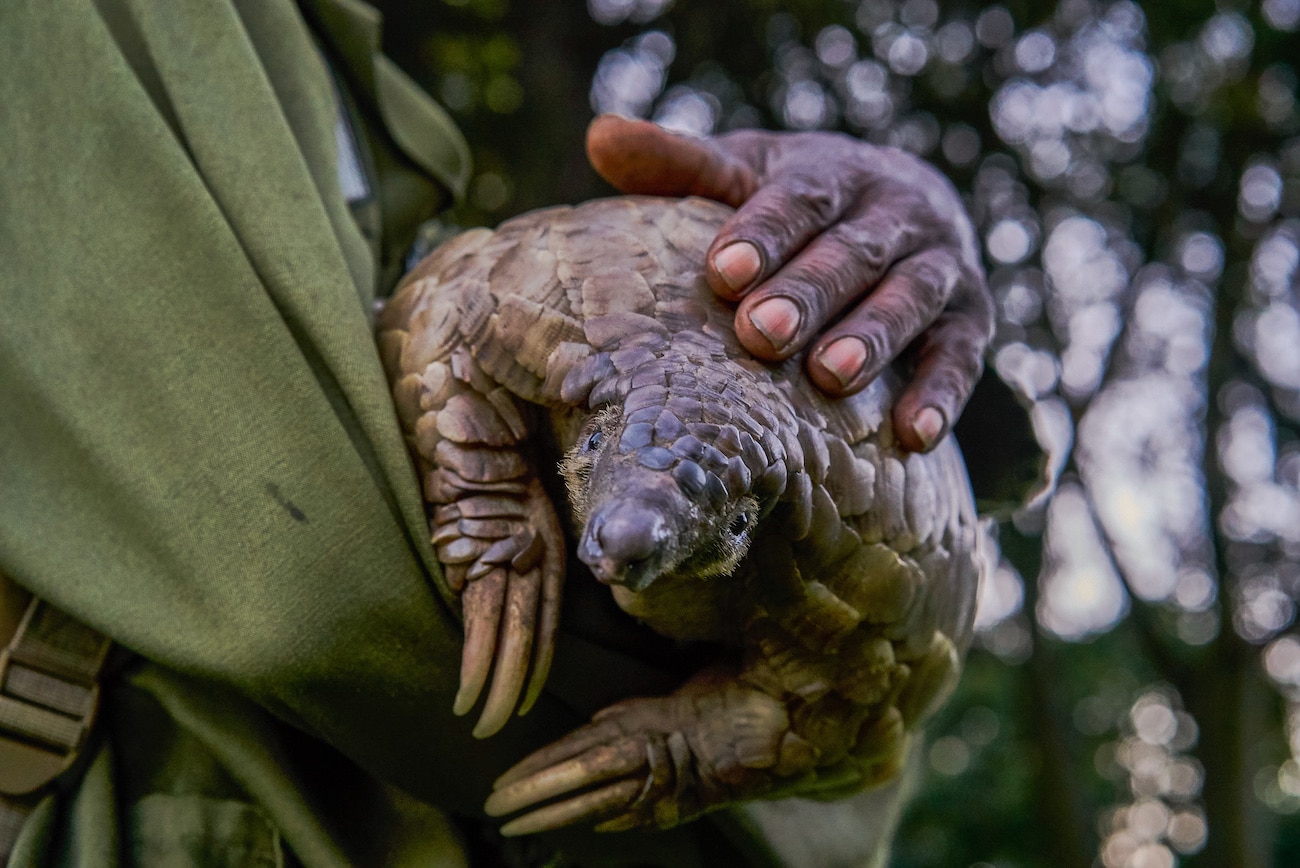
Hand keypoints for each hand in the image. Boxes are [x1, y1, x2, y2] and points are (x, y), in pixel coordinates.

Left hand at [586, 115, 992, 452]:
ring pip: (914, 296)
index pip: (801, 198)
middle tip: (760, 336)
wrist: (902, 209)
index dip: (764, 232)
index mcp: (835, 172)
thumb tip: (601, 135)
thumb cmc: (796, 202)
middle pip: (854, 251)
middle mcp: (898, 210)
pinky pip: (962, 356)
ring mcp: (942, 264)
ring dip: (875, 335)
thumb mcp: (744, 174)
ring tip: (833, 377)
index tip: (722, 272)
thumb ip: (682, 164)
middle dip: (810, 292)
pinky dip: (942, 392)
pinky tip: (913, 433)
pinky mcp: (971, 319)